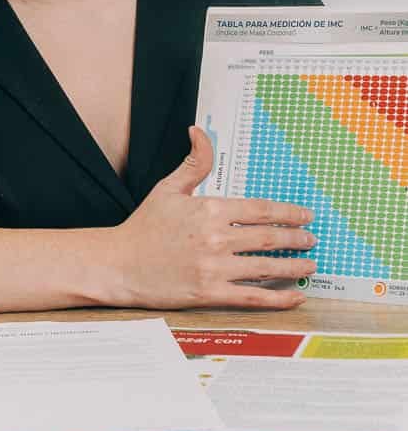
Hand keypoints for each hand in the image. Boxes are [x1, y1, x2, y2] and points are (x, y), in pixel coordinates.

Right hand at [104, 126, 317, 309]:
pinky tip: (296, 296)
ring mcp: (214, 267)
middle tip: (312, 240)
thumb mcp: (168, 189)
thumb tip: (200, 132)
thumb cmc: (144, 227)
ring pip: (267, 267)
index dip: (289, 213)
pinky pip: (253, 296)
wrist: (119, 265)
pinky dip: (279, 298)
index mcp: (209, 209)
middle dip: (297, 239)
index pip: (261, 210)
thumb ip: (194, 163)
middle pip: (270, 238)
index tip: (305, 216)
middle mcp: (216, 238)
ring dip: (295, 266)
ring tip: (310, 265)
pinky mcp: (210, 293)